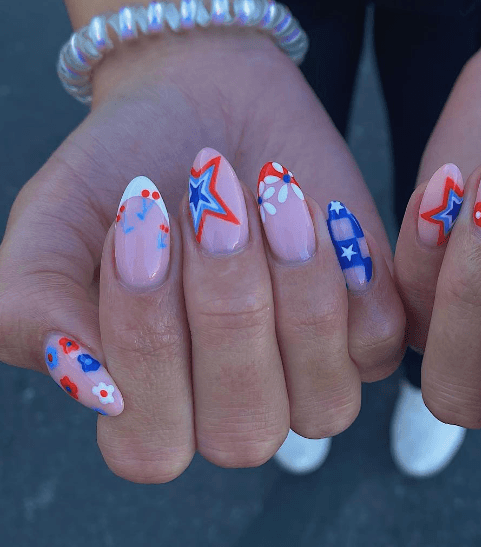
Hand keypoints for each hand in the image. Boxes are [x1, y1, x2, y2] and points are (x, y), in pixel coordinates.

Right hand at [0, 31, 404, 482]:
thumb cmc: (126, 165)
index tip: (138, 221)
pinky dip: (353, 273)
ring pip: (324, 403)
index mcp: (149, 406)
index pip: (150, 444)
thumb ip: (32, 310)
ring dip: (297, 292)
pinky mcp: (368, 325)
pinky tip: (318, 208)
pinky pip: (380, 342)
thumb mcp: (51, 228)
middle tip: (209, 207)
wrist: (206, 101)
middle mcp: (234, 407)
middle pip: (243, 431)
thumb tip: (93, 388)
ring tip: (270, 197)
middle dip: (227, 311)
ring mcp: (309, 375)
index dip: (146, 340)